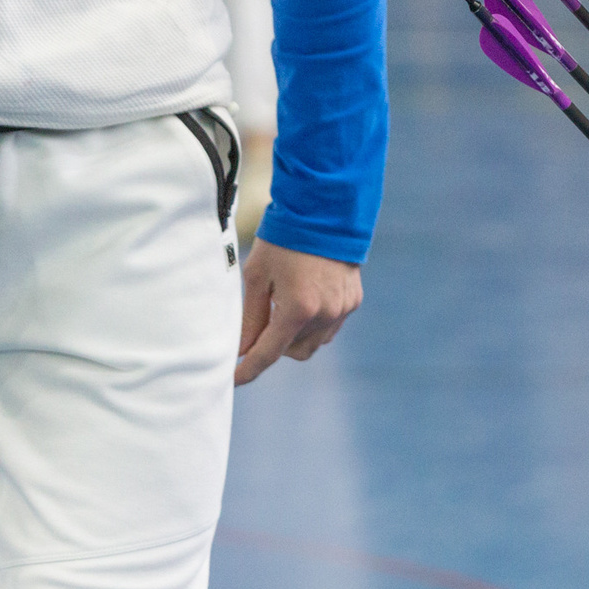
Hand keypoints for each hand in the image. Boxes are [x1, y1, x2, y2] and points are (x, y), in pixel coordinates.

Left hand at [236, 240, 362, 384]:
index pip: (268, 354)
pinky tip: (307, 296)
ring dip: (297, 335)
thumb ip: (250, 318)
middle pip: (293, 352)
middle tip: (265, 320)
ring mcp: (343, 308)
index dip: (248, 370)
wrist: (326, 209)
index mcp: (297, 308)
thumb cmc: (285, 239)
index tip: (234, 379)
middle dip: (276, 345)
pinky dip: (315, 322)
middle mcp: (324, 314)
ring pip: (314, 343)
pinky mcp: (354, 300)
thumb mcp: (257, 276)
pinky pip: (331, 327)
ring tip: (286, 304)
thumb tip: (243, 349)